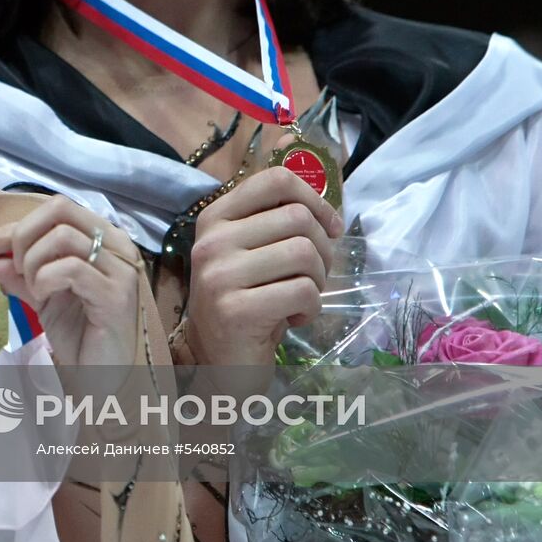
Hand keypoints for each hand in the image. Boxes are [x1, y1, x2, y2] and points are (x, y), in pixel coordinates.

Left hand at [0, 197, 141, 367]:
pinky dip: (45, 280)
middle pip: (60, 209)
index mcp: (101, 236)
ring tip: (34, 290)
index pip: (52, 212)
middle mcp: (116, 244)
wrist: (101, 375)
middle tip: (14, 270)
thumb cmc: (78, 332)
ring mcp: (120, 268)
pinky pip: (70, 268)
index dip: (8, 228)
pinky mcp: (116, 294)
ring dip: (34, 263)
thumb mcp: (40, 293)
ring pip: (62, 237)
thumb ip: (13, 271)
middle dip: (22, 236)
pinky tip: (43, 298)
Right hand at [186, 166, 343, 366]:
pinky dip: (311, 308)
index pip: (274, 180)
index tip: (329, 227)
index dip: (314, 199)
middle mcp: (212, 242)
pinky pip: (303, 292)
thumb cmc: (245, 299)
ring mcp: (220, 276)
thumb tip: (322, 200)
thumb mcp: (252, 251)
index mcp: (215, 218)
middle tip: (313, 274)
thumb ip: (274, 220)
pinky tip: (293, 317)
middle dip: (322, 248)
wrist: (217, 361)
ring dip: (318, 279)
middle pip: (297, 218)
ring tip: (302, 296)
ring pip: (304, 253)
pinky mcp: (236, 311)